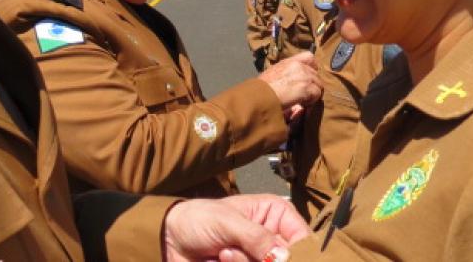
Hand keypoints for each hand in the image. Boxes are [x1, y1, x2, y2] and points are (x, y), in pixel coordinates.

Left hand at [163, 194, 309, 261]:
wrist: (169, 239)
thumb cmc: (198, 219)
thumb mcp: (227, 221)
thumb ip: (256, 238)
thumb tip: (284, 257)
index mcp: (277, 215)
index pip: (303, 239)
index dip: (297, 253)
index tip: (278, 258)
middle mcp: (274, 240)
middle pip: (285, 259)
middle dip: (259, 259)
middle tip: (230, 251)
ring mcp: (260, 259)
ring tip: (223, 254)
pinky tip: (218, 261)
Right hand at [257, 52, 321, 116]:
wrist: (258, 96)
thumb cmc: (259, 89)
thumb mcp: (272, 76)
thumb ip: (285, 76)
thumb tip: (293, 86)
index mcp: (288, 62)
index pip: (309, 57)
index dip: (311, 68)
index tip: (307, 78)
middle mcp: (298, 65)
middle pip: (316, 73)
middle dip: (312, 84)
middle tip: (303, 94)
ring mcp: (304, 75)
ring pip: (318, 84)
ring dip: (312, 93)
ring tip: (301, 100)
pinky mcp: (307, 86)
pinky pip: (317, 94)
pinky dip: (311, 101)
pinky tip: (301, 104)